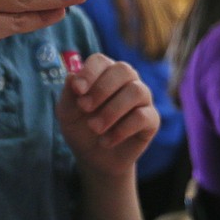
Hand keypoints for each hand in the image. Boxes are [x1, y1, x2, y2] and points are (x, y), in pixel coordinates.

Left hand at [57, 53, 158, 175]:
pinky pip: (143, 116)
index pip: (101, 61)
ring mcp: (142, 99)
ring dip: (112, 111)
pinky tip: (106, 141)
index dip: (90, 72)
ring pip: (137, 91)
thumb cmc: (81, 129)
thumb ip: (69, 94)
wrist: (94, 159)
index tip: (78, 90)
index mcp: (104, 73)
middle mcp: (127, 81)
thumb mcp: (67, 113)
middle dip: (102, 89)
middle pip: (124, 70)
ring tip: (95, 128)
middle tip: (85, 109)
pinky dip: (122, 130)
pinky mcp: (151, 120)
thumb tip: (72, 75)